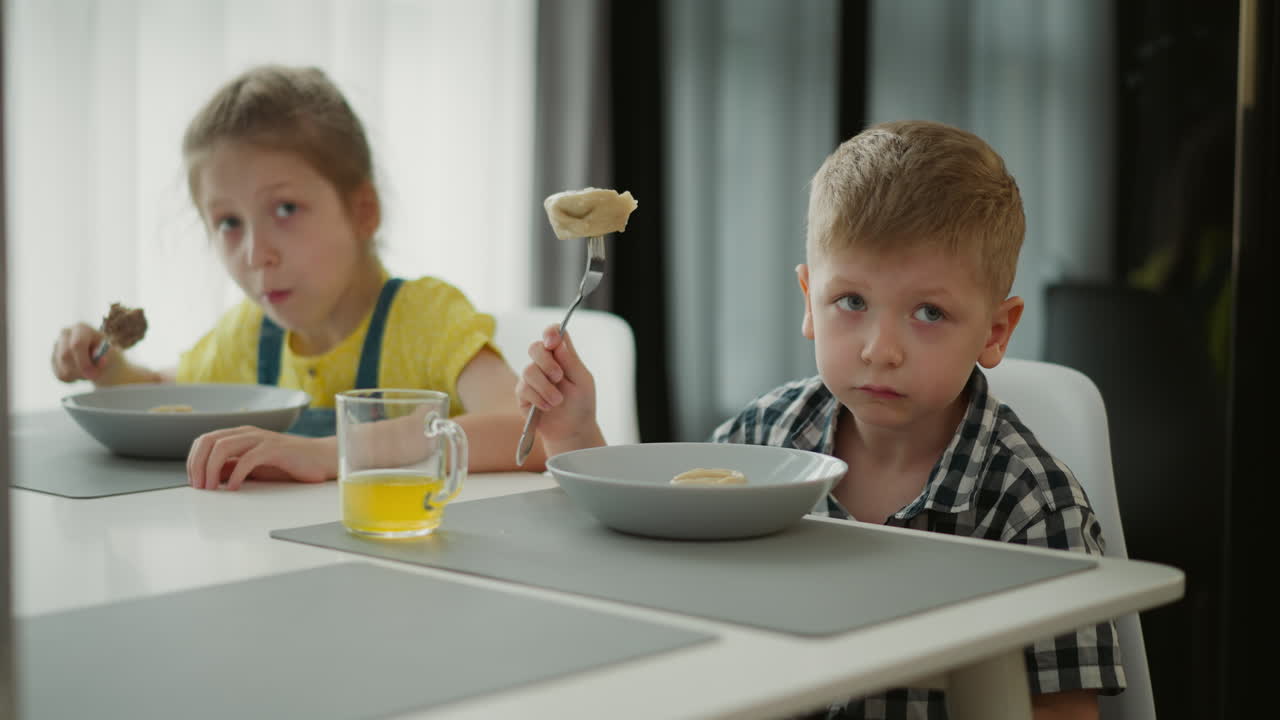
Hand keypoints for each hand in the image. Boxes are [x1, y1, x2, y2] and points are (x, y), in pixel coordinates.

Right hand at [51, 322, 109, 381]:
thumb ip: (106, 355)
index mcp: (82, 328)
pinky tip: (81, 372)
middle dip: (80, 370)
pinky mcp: (53, 359)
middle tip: (93, 377)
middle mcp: (65, 333)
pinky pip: (61, 375)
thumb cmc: (107, 354)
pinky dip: (74, 379)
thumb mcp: (111, 354)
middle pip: (65, 356)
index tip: (94, 375)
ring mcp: (57, 346)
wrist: (101, 359)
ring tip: (90, 371)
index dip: (84, 362)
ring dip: (79, 375)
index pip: (77, 344)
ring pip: (63, 368)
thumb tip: (100, 359)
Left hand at [186, 426, 336, 490]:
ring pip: (223, 447)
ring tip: (212, 488)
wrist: (321, 459)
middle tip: (199, 487)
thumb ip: (232, 467)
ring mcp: (261, 439)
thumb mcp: (253, 467)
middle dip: (198, 464)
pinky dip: (236, 475)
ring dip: (211, 469)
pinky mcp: (275, 448)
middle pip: (209, 441)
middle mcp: (247, 433)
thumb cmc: (289, 464)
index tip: (194, 482)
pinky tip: (235, 488)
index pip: (205, 440)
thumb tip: (209, 477)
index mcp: (240, 435)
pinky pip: (248, 458)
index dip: (194, 461)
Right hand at [516, 325, 603, 453]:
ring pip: (528, 370)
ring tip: (558, 401)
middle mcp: (545, 363)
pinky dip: (538, 398)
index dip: (550, 333)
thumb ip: (570, 361)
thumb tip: (558, 341)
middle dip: (546, 362)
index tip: (553, 341)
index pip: (553, 334)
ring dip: (545, 387)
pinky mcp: (523, 394)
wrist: (572, 430)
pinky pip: (524, 389)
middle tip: (559, 376)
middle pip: (535, 348)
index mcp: (562, 355)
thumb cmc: (580, 403)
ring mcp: (532, 378)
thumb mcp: (583, 382)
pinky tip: (548, 407)